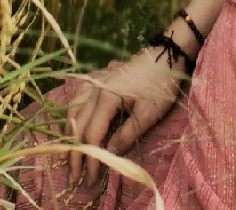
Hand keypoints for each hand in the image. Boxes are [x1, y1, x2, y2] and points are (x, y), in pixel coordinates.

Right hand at [65, 46, 184, 189]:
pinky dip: (73, 115)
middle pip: (77, 125)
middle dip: (74, 153)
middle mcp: (95, 90)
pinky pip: (78, 99)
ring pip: (73, 111)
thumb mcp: (148, 114)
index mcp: (107, 98)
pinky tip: (74, 124)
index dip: (90, 159)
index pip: (92, 134)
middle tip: (74, 176)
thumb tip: (109, 155)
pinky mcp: (99, 82)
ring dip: (70, 135)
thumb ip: (127, 135)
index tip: (91, 180)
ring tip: (70, 155)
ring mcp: (95, 84)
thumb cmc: (160, 85)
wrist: (165, 56)